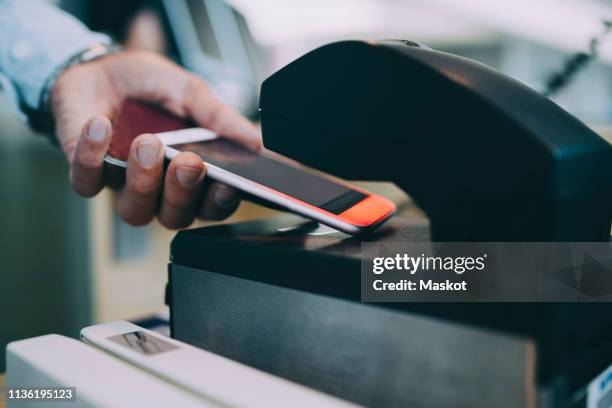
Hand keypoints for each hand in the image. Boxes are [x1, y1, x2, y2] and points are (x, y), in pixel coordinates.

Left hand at [51, 50, 260, 227]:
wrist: (102, 69)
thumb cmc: (151, 87)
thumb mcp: (192, 93)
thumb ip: (221, 119)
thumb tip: (256, 141)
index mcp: (193, 176)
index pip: (213, 205)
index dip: (221, 202)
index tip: (228, 184)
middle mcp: (161, 189)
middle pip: (176, 217)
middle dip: (183, 192)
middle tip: (188, 162)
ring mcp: (124, 185)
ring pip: (135, 211)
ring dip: (144, 180)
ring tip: (147, 142)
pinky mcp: (87, 173)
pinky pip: (88, 181)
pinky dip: (93, 154)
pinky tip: (101, 125)